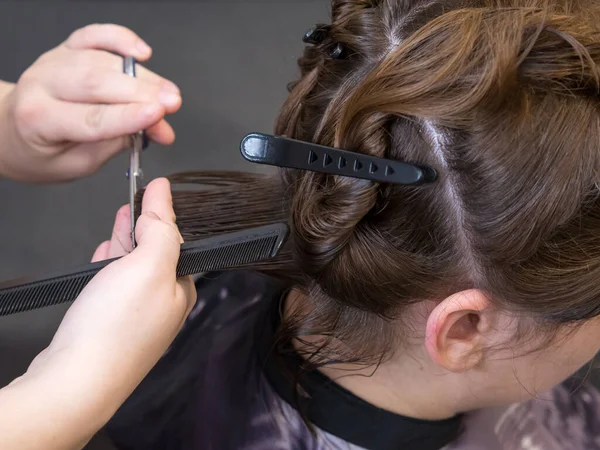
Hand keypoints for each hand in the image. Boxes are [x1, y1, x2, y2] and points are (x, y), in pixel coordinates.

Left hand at [0, 24, 181, 182]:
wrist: (10, 129)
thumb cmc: (41, 151)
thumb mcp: (76, 165)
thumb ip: (115, 144)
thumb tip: (155, 128)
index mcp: (39, 120)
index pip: (91, 118)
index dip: (128, 116)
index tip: (158, 115)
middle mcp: (42, 84)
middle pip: (97, 82)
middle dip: (142, 92)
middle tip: (173, 104)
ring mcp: (54, 62)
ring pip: (103, 61)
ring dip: (144, 77)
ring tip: (170, 96)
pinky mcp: (65, 49)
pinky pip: (94, 35)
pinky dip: (120, 38)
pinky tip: (142, 52)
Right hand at [0, 178, 194, 449]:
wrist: (77, 380)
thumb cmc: (118, 324)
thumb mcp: (151, 264)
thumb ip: (161, 227)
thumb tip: (164, 190)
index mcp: (181, 290)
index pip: (175, 243)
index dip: (161, 216)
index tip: (151, 190)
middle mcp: (162, 307)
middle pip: (154, 256)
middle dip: (143, 227)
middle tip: (135, 202)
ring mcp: (135, 320)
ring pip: (131, 271)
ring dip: (125, 244)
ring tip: (121, 222)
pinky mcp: (108, 329)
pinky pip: (112, 289)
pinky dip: (109, 268)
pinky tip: (104, 257)